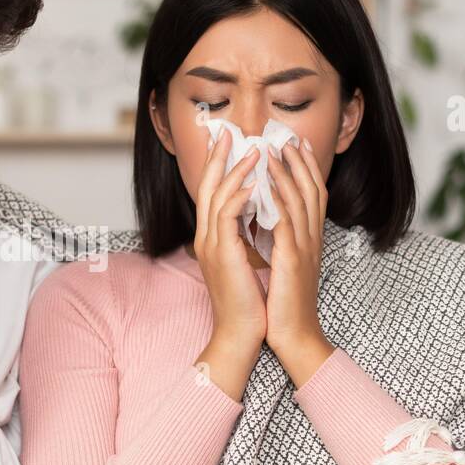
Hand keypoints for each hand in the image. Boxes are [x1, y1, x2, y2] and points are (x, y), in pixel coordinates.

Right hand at [191, 127, 266, 400]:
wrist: (242, 333)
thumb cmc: (250, 301)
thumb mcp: (247, 260)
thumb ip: (246, 234)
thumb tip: (258, 210)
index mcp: (212, 237)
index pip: (211, 191)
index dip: (219, 164)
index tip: (231, 141)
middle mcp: (206, 237)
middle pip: (206, 186)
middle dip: (218, 156)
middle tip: (230, 130)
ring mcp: (211, 245)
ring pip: (216, 195)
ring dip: (235, 170)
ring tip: (253, 151)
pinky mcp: (222, 255)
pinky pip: (226, 217)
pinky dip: (238, 196)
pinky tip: (253, 183)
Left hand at [262, 139, 334, 386]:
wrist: (293, 336)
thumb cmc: (285, 305)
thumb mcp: (284, 266)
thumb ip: (281, 241)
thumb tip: (269, 220)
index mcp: (309, 241)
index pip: (311, 196)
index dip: (305, 169)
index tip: (295, 145)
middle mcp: (311, 240)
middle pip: (311, 190)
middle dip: (300, 161)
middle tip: (287, 136)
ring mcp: (304, 249)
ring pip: (299, 201)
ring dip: (287, 172)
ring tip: (274, 149)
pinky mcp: (292, 261)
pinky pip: (286, 223)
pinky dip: (279, 200)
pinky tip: (268, 183)